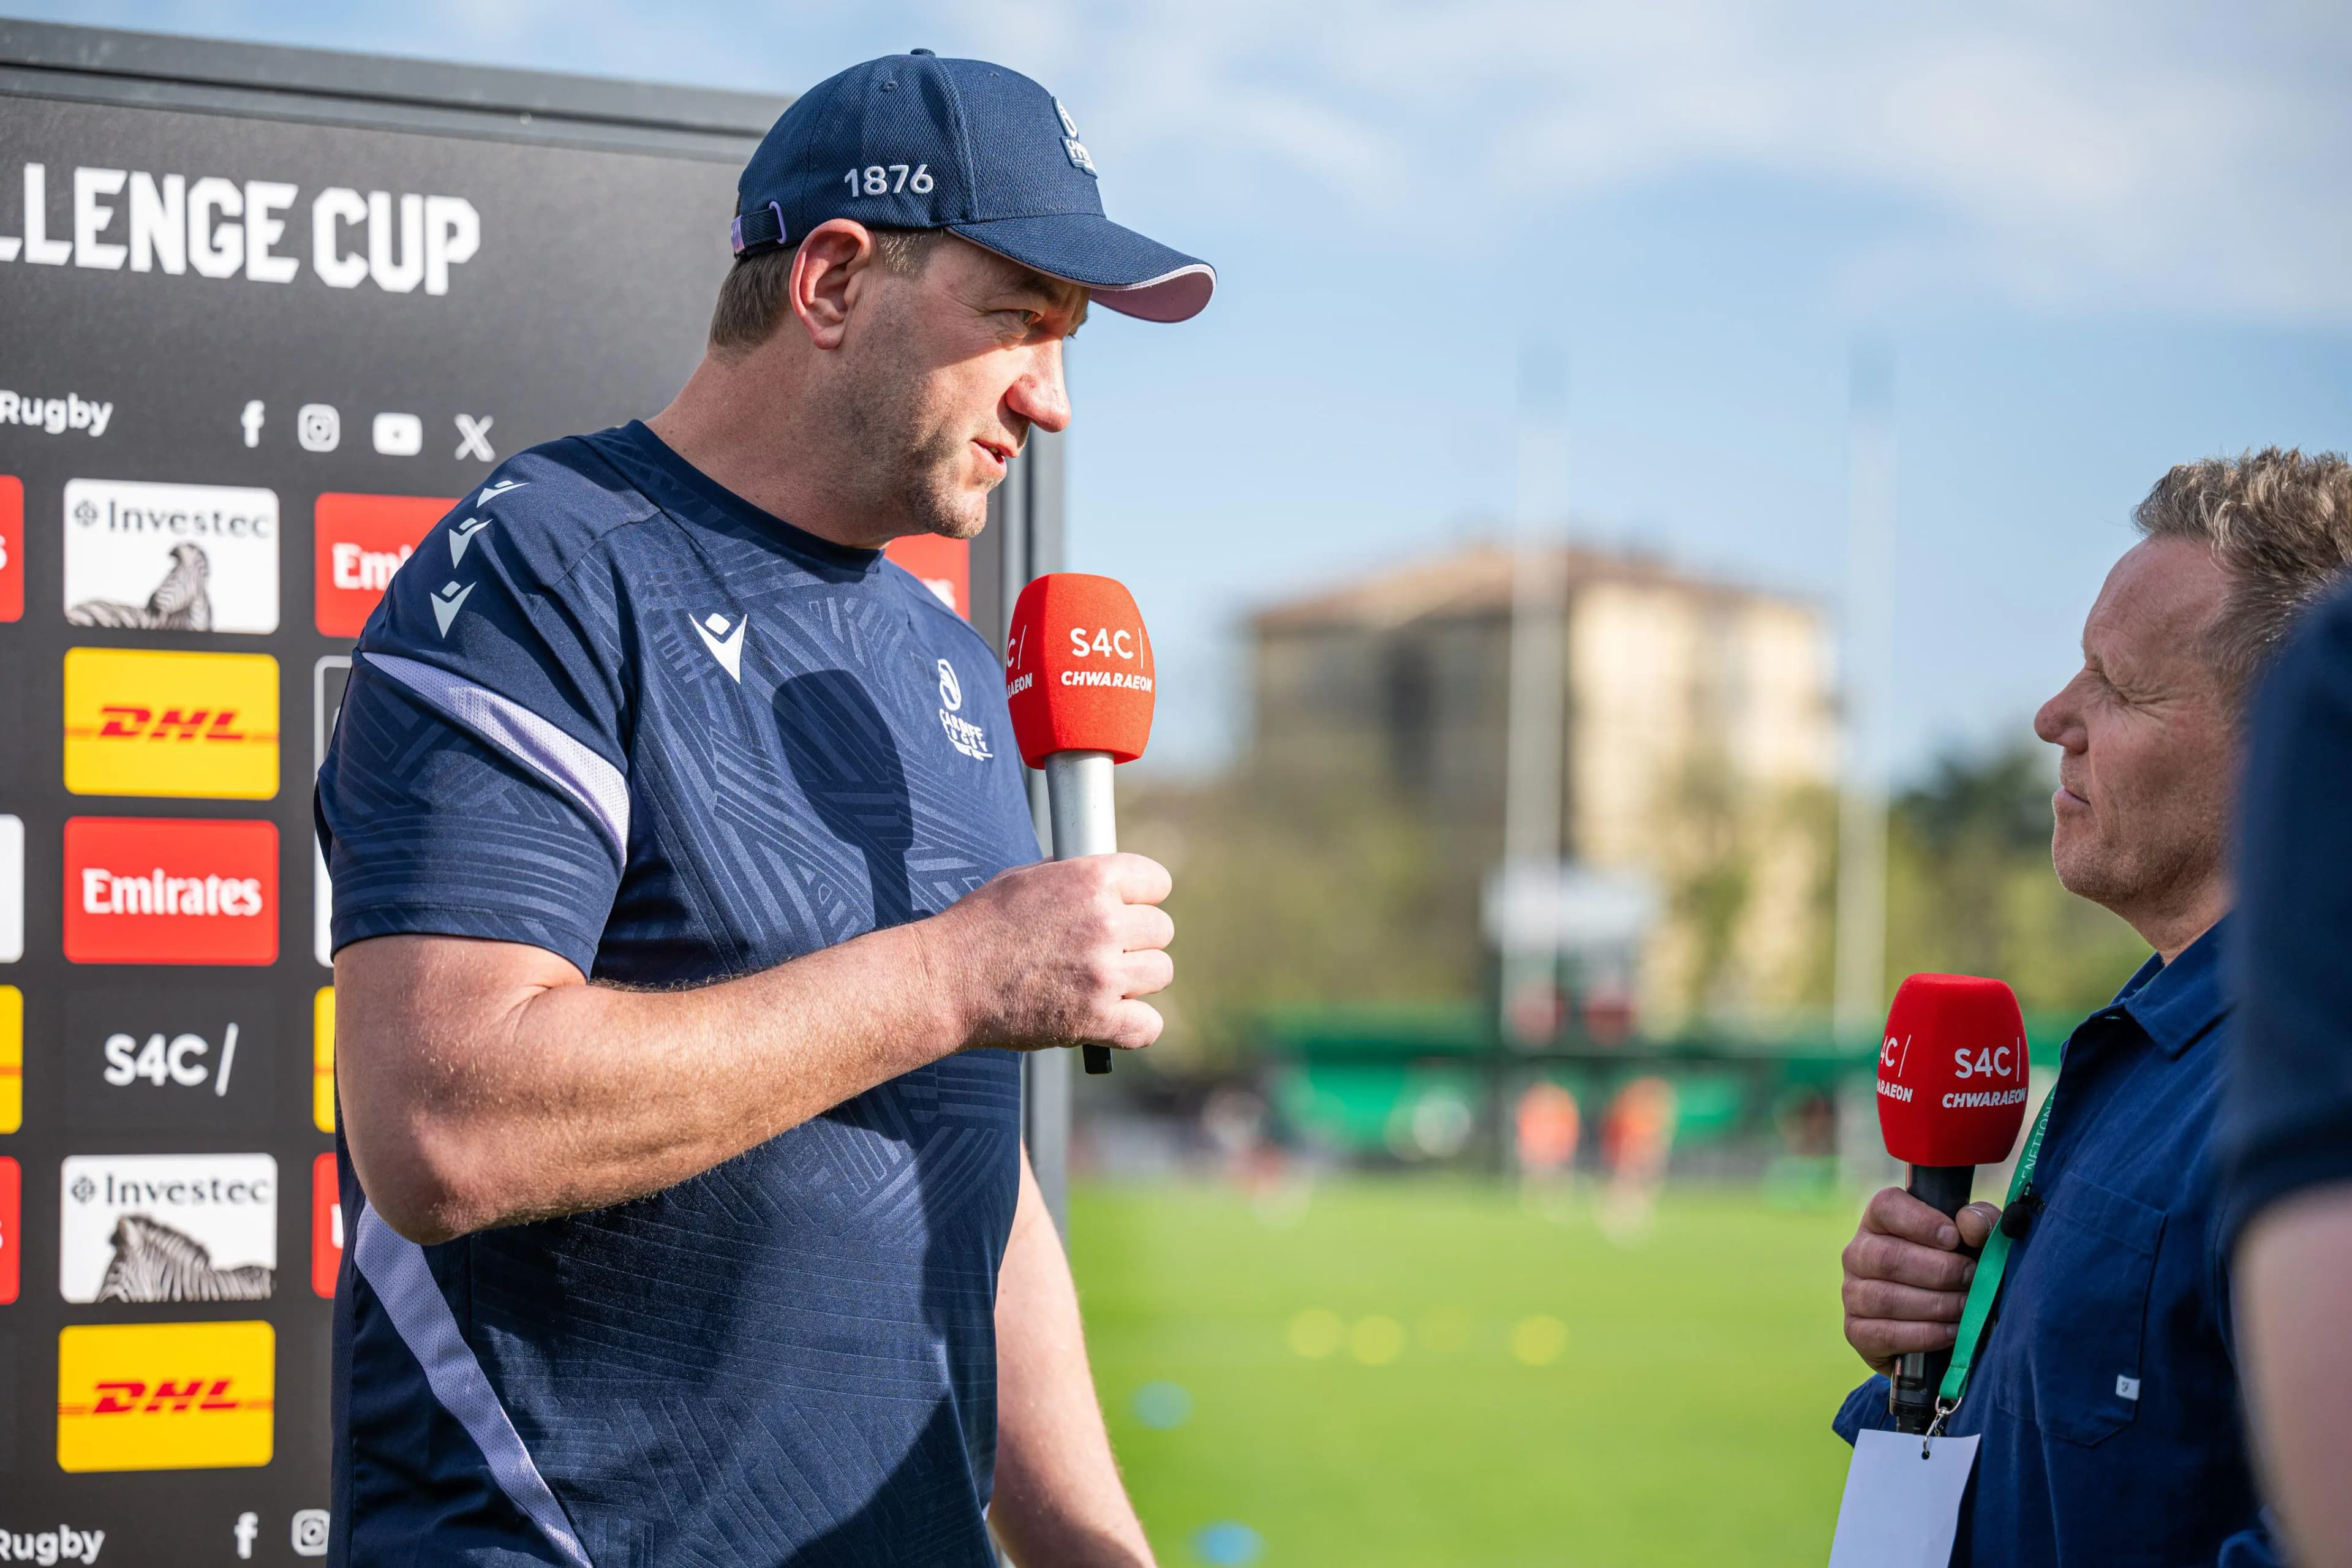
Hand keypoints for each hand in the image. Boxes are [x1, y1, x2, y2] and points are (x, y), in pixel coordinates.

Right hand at [923, 853, 1173, 1054]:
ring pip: (1160, 972)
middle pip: (1161, 929)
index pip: (1156, 882)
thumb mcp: (1024, 879)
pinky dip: (1135, 1027)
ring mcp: (1103, 972)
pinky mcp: (1097, 1018)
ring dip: (1135, 980)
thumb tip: (1100, 880)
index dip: (1141, 897)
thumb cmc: (977, 927)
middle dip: (1135, 941)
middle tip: (1102, 952)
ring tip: (1100, 983)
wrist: (945, 980)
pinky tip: (1112, 1019)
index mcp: (1091, 880)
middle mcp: (1105, 922)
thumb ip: (1071, 877)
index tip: (1127, 910)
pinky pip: (1149, 1025)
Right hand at [1841, 1187, 2001, 1375]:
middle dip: (1939, 1271)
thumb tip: (1970, 1225)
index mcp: (1880, 1222)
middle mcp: (1857, 1254)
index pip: (1886, 1207)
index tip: (1953, 1237)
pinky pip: (1887, 1334)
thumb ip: (1980, 1222)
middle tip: (1971, 1278)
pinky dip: (1926, 1334)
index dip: (1920, 1221)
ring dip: (1936, 1305)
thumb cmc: (1958, 1272)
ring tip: (1966, 1307)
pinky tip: (1952, 1332)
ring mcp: (1852, 1293)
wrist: (1945, 1326)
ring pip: (1886, 1298)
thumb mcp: (1976, 1241)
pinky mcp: (1856, 1331)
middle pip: (1887, 1257)